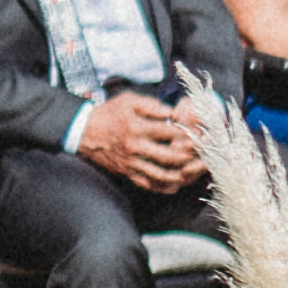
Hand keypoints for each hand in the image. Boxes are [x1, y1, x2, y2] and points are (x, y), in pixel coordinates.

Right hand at [73, 95, 209, 196]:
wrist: (85, 132)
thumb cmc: (110, 113)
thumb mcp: (129, 100)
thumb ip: (152, 105)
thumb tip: (173, 113)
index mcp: (137, 127)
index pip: (169, 133)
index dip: (187, 133)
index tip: (200, 133)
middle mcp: (135, 147)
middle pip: (169, 156)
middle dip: (189, 156)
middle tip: (202, 154)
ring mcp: (131, 163)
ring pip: (161, 175)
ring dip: (180, 174)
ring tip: (192, 170)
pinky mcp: (127, 172)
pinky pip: (148, 184)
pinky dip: (164, 187)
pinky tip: (175, 184)